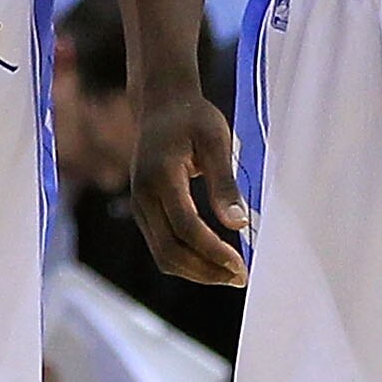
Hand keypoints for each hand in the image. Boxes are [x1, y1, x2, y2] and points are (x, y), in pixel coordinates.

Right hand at [129, 89, 248, 286]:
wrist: (160, 104)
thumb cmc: (193, 118)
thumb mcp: (216, 140)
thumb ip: (225, 183)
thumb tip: (239, 224)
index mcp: (161, 175)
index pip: (186, 227)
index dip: (214, 251)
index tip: (242, 264)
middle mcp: (143, 194)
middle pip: (169, 251)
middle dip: (206, 270)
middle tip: (240, 277)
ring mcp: (139, 204)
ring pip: (162, 255)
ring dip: (196, 271)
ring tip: (229, 274)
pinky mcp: (143, 210)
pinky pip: (160, 247)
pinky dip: (186, 261)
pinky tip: (212, 260)